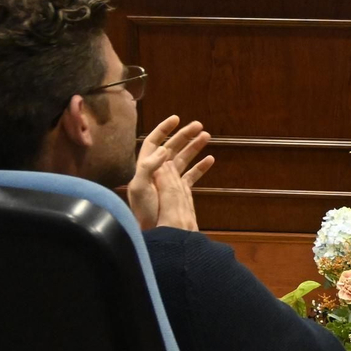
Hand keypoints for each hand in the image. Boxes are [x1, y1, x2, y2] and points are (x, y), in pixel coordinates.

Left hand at [128, 115, 212, 230]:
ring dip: (195, 147)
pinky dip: (201, 167)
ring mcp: (169, 180)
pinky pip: (191, 175)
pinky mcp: (179, 191)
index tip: (176, 119)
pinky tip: (210, 159)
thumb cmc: (142, 209)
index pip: (153, 142)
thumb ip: (148, 166)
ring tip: (207, 137)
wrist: (150, 230)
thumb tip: (163, 149)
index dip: (163, 129)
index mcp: (146, 167)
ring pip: (184, 158)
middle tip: (199, 125)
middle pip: (172, 147)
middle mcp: (158, 170)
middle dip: (184, 135)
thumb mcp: (139, 186)